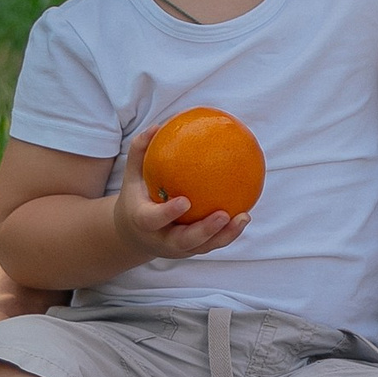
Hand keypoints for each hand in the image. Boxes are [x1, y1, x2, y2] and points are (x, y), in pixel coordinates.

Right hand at [111, 131, 249, 259]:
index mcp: (143, 222)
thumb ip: (140, 152)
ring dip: (225, 235)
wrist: (135, 235)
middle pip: (184, 241)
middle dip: (204, 231)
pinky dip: (229, 232)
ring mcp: (178, 248)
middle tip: (222, 215)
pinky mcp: (192, 250)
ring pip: (203, 246)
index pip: (154, 219)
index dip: (168, 213)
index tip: (185, 200)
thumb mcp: (132, 176)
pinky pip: (213, 243)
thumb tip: (157, 126)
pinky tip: (245, 214)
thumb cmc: (137, 196)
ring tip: (244, 216)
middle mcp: (161, 239)